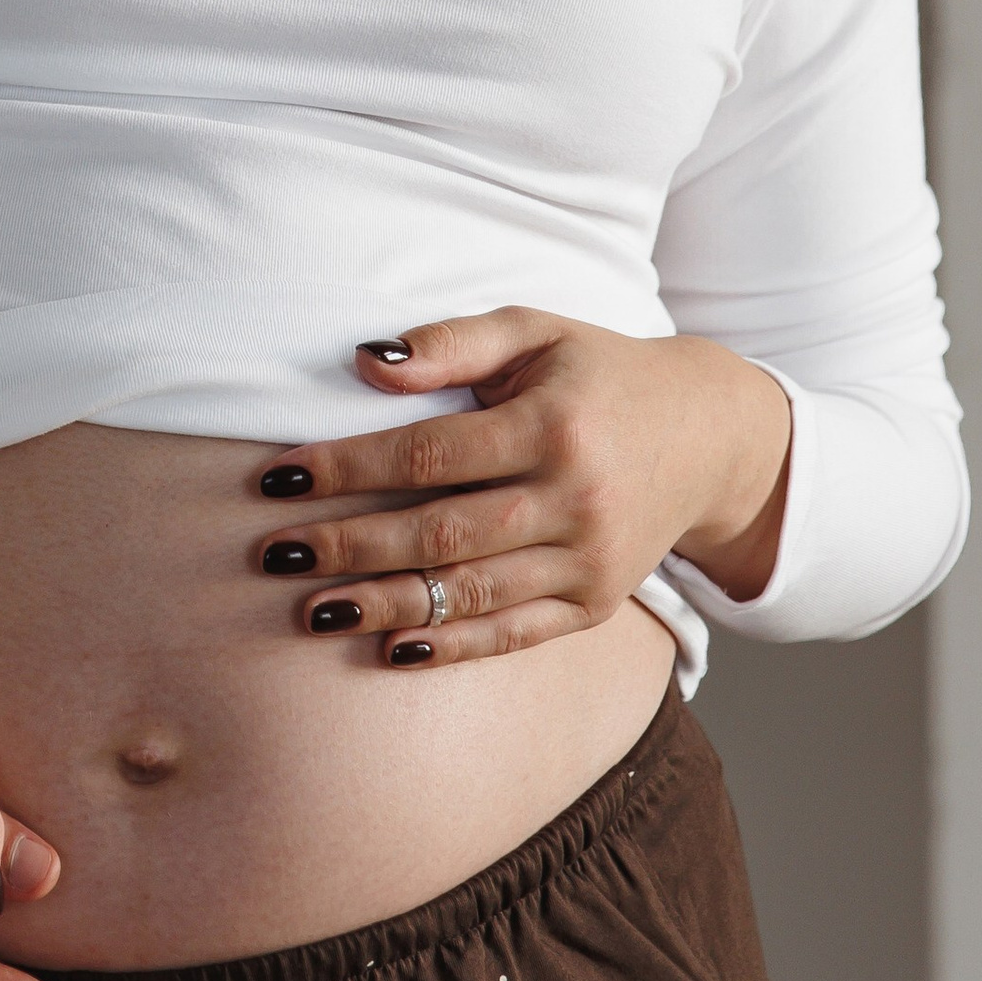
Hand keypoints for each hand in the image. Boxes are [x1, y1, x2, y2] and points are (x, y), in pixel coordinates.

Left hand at [254, 308, 792, 665]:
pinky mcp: (596, 604)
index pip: (428, 454)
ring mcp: (589, 560)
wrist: (707, 434)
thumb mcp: (534, 331)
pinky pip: (513, 634)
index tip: (277, 476)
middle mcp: (575, 498)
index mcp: (552, 425)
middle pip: (440, 532)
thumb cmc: (597, 374)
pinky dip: (450, 647)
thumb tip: (362, 364)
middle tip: (274, 552)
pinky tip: (390, 649)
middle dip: (348, 546)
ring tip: (311, 610)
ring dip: (382, 605)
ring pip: (468, 593)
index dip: (346, 467)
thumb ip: (450, 343)